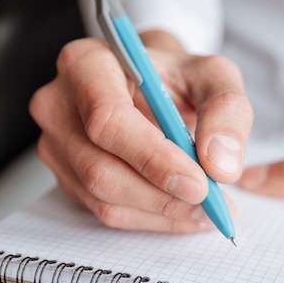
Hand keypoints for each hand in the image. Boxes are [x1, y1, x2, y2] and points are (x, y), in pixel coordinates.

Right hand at [29, 33, 252, 232]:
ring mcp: (57, 144)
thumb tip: (220, 166)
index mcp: (86, 64)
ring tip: (207, 208)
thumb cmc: (178, 78)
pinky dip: (151, 218)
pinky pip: (104, 211)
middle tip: (214, 204)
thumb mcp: (214, 76)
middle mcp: (58, 105)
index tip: (200, 184)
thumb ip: (226, 111)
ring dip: (161, 211)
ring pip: (103, 197)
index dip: (153, 158)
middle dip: (163, 195)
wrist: (153, 87)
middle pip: (100, 168)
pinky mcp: (66, 176)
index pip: (108, 119)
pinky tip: (183, 209)